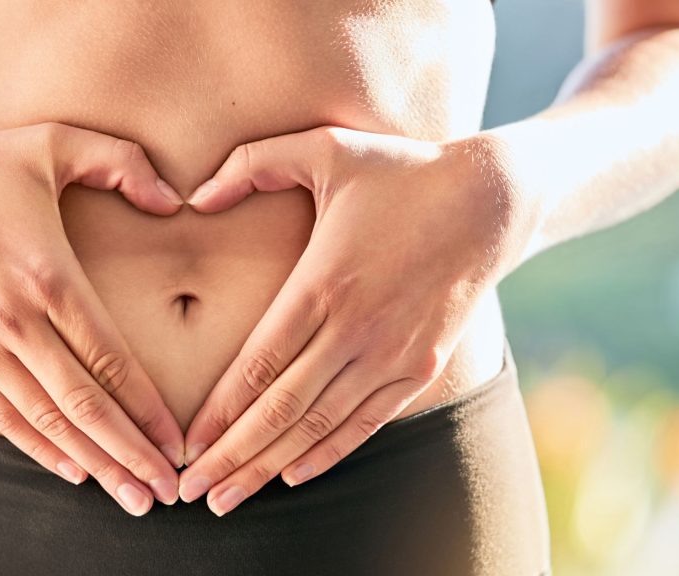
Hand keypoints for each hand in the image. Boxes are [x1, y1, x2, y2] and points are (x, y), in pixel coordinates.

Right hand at [0, 122, 185, 515]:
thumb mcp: (52, 142)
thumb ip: (121, 162)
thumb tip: (175, 201)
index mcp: (48, 277)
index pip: (111, 361)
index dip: (149, 411)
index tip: (180, 445)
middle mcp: (15, 323)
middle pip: (85, 406)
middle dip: (132, 454)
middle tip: (169, 493)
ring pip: (47, 422)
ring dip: (93, 463)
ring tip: (132, 498)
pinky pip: (4, 415)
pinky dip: (40, 448)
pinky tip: (73, 470)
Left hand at [178, 127, 533, 514]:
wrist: (493, 200)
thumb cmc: (401, 171)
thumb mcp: (325, 148)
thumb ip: (251, 163)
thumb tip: (193, 196)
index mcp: (323, 283)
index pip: (257, 366)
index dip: (218, 413)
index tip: (185, 446)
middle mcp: (356, 329)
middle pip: (280, 410)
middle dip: (231, 457)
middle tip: (191, 494)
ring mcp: (392, 354)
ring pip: (319, 426)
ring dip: (270, 467)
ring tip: (228, 500)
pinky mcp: (421, 366)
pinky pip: (366, 422)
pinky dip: (328, 452)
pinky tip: (293, 475)